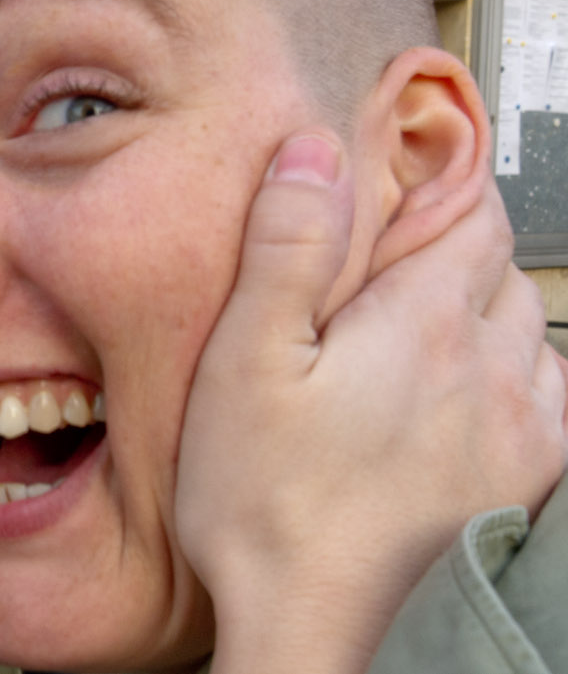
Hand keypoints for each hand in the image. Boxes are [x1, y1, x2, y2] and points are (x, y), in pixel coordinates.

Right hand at [177, 133, 567, 671]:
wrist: (322, 628)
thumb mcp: (243, 362)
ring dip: (486, 319)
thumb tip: (312, 154)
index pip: (469, 213)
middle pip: (500, 270)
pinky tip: (463, 404)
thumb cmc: (268, 508)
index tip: (402, 189)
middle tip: (392, 269)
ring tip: (420, 338)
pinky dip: (516, 384)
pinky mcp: (528, 483)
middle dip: (456, 254)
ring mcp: (519, 429)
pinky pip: (550, 402)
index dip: (437, 189)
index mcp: (418, 323)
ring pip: (529, 333)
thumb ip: (285, 249)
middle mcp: (488, 368)